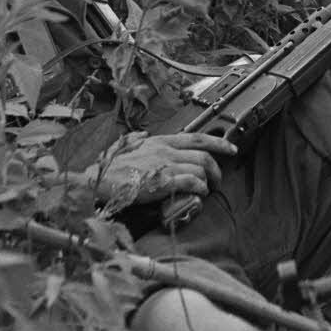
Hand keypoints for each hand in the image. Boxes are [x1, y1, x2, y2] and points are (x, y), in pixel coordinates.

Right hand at [89, 130, 237, 204]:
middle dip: (217, 168)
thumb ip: (138, 140)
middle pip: (204, 155)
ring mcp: (165, 165)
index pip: (197, 137)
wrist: (99, 180)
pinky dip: (199, 189)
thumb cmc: (112, 167)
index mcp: (161, 141)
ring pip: (200, 169)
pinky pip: (190, 182)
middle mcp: (166, 150)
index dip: (219, 142)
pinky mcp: (162, 182)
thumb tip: (142, 136)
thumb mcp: (128, 146)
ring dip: (208, 181)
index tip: (232, 148)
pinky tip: (198, 195)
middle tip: (218, 179)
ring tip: (206, 191)